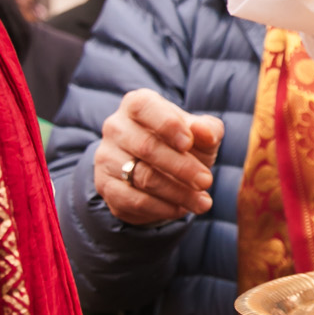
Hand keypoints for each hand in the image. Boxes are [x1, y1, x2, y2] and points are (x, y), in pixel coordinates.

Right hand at [94, 89, 223, 225]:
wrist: (159, 171)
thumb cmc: (182, 144)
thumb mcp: (200, 134)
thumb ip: (207, 129)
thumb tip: (206, 132)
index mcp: (137, 104)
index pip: (144, 107)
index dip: (167, 125)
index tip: (189, 143)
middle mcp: (116, 127)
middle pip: (146, 147)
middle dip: (182, 167)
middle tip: (206, 181)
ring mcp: (107, 157)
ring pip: (142, 177)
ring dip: (177, 192)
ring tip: (203, 202)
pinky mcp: (106, 186)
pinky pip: (134, 200)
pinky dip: (162, 208)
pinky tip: (182, 210)